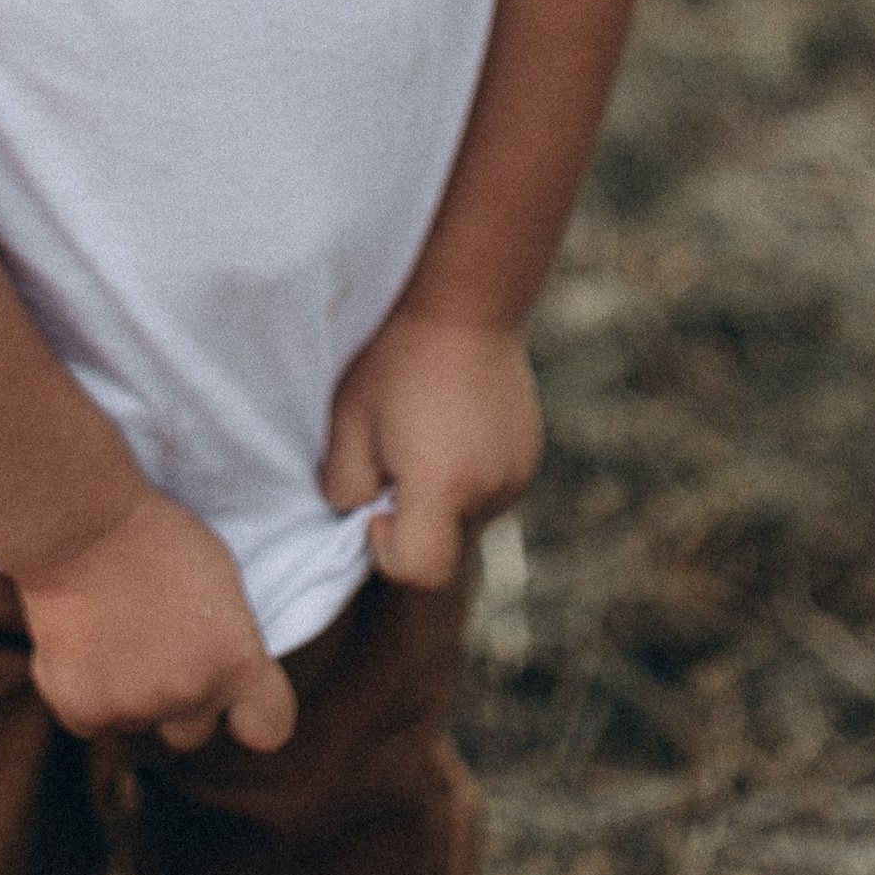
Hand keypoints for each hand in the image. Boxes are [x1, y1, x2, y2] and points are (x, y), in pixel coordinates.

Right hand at [17, 488, 297, 752]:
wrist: (83, 526)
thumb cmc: (154, 536)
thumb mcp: (220, 582)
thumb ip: (226, 639)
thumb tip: (218, 666)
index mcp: (237, 663)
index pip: (268, 727)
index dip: (248, 716)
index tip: (232, 702)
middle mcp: (192, 695)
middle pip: (191, 732)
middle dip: (176, 703)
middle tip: (152, 651)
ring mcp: (135, 709)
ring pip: (135, 720)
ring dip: (125, 693)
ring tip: (108, 630)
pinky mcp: (83, 710)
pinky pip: (88, 718)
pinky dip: (80, 692)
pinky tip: (77, 643)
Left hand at [322, 312, 543, 589]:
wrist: (465, 303)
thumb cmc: (396, 361)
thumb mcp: (348, 424)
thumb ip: (344, 488)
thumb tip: (362, 515)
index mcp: (444, 485)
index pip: (421, 570)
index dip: (388, 550)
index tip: (377, 502)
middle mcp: (491, 489)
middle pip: (445, 543)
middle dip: (414, 516)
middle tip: (396, 455)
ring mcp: (517, 474)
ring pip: (468, 517)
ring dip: (442, 496)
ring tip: (427, 433)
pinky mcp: (529, 457)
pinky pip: (489, 490)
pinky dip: (467, 475)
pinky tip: (453, 426)